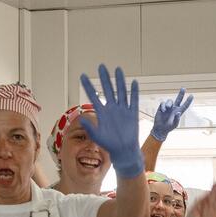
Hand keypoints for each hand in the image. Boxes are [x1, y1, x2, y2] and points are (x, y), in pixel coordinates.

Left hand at [79, 64, 143, 178]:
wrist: (123, 150)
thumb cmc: (109, 144)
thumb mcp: (96, 136)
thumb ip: (90, 127)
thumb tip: (81, 118)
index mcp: (102, 113)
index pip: (93, 96)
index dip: (88, 86)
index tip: (82, 76)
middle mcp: (112, 109)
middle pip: (108, 90)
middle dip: (104, 78)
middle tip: (101, 66)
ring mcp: (122, 110)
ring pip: (121, 92)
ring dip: (119, 81)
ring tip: (117, 69)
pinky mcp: (132, 114)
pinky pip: (133, 101)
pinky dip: (134, 92)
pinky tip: (133, 82)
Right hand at [150, 87, 193, 141]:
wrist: (160, 128)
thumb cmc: (169, 127)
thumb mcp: (174, 125)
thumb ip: (177, 119)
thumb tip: (178, 113)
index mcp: (179, 112)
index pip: (185, 105)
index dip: (188, 101)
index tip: (192, 96)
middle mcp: (174, 108)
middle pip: (178, 99)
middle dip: (181, 94)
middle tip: (183, 88)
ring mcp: (168, 107)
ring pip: (170, 101)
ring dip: (169, 103)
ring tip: (168, 108)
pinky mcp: (162, 107)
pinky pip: (163, 103)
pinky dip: (163, 106)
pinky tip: (163, 111)